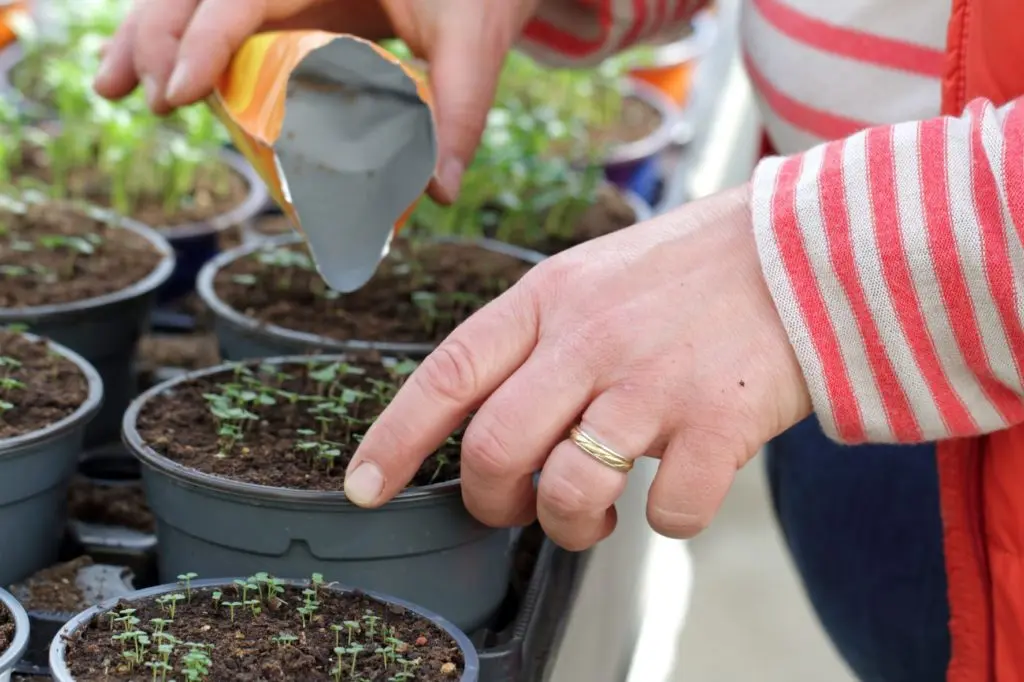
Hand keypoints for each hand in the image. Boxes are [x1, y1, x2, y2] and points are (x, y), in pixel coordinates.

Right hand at [93, 0, 539, 201]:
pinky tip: (161, 77)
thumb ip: (459, 113)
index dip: (204, 38)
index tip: (176, 92)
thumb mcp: (474, 43)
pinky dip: (188, 39)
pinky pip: (227, 13)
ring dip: (149, 34)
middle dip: (155, 35)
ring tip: (111, 86)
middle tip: (134, 95)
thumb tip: (438, 193)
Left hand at [344, 185, 812, 548]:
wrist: (805, 247)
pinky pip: (668, 515)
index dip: (394, 438)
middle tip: (514, 506)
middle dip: (490, 502)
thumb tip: (495, 417)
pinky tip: (680, 490)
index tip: (365, 488)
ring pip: (567, 494)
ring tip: (595, 516)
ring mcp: (652, 382)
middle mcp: (588, 339)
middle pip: (492, 451)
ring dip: (570, 528)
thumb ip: (539, 337)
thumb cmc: (692, 270)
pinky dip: (667, 521)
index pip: (447, 373)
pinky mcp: (718, 422)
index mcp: (548, 298)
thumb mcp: (594, 275)